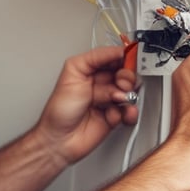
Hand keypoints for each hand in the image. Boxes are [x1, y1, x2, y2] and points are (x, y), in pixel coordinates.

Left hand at [36, 46, 138, 165]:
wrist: (60, 140)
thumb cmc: (59, 110)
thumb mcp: (73, 72)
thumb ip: (95, 57)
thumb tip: (116, 50)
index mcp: (88, 70)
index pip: (112, 57)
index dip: (122, 57)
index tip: (129, 58)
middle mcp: (99, 83)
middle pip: (124, 73)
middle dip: (126, 77)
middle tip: (121, 84)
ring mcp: (107, 100)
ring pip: (130, 92)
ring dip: (127, 96)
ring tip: (117, 101)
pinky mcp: (114, 116)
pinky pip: (130, 110)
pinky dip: (129, 112)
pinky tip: (121, 113)